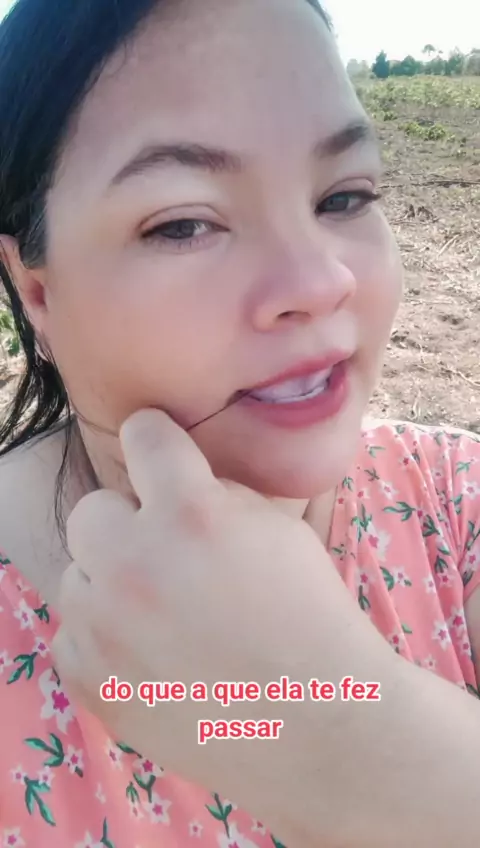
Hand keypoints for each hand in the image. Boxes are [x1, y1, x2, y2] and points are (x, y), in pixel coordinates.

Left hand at [52, 409, 391, 835]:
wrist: (318, 722)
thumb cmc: (308, 616)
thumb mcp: (275, 528)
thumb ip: (214, 492)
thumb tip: (170, 481)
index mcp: (191, 514)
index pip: (143, 435)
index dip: (157, 441)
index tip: (161, 456)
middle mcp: (135, 563)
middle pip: (93, 509)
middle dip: (128, 523)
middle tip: (167, 554)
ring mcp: (105, 628)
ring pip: (78, 574)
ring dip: (114, 583)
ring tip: (164, 613)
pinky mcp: (91, 682)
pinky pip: (73, 634)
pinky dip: (104, 638)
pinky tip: (152, 654)